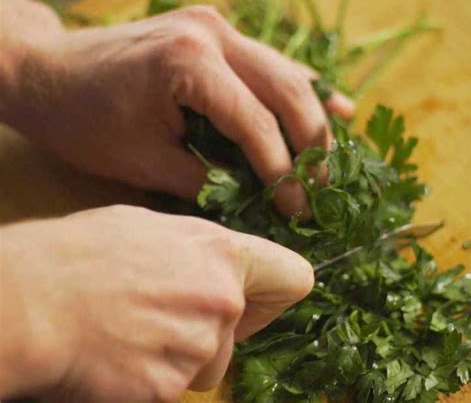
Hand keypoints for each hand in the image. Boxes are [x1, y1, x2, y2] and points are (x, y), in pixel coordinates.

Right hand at [0, 205, 313, 400]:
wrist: (31, 297)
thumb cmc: (85, 250)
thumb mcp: (151, 227)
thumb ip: (197, 249)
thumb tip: (212, 262)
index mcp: (222, 254)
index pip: (294, 277)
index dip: (277, 290)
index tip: (256, 296)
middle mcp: (221, 302)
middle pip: (240, 328)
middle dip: (214, 327)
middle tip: (167, 310)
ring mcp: (197, 350)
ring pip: (208, 363)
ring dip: (179, 354)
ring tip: (133, 328)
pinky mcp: (167, 390)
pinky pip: (174, 386)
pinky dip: (152, 376)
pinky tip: (120, 352)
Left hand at [1, 0, 352, 214]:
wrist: (49, 72)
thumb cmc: (85, 119)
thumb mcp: (144, 161)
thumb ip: (206, 181)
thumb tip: (253, 199)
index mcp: (190, 63)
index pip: (256, 124)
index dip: (282, 172)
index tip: (297, 210)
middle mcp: (213, 33)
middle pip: (287, 90)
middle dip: (311, 144)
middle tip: (321, 188)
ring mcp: (216, 26)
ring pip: (286, 72)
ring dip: (313, 116)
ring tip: (332, 158)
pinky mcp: (215, 33)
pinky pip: (270, 62)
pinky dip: (301, 87)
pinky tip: (335, 104)